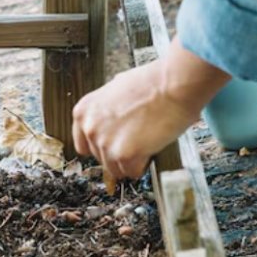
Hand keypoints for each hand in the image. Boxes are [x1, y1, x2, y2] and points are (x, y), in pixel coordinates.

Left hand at [72, 37, 228, 178]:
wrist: (174, 86)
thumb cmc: (151, 84)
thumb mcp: (115, 90)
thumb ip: (105, 111)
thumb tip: (109, 121)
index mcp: (84, 111)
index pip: (83, 145)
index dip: (101, 147)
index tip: (113, 145)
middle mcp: (90, 128)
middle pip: (101, 158)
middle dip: (118, 152)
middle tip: (136, 138)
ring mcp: (105, 142)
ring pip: (116, 168)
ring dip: (131, 161)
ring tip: (145, 141)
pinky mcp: (124, 154)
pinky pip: (132, 172)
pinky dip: (143, 165)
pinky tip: (150, 148)